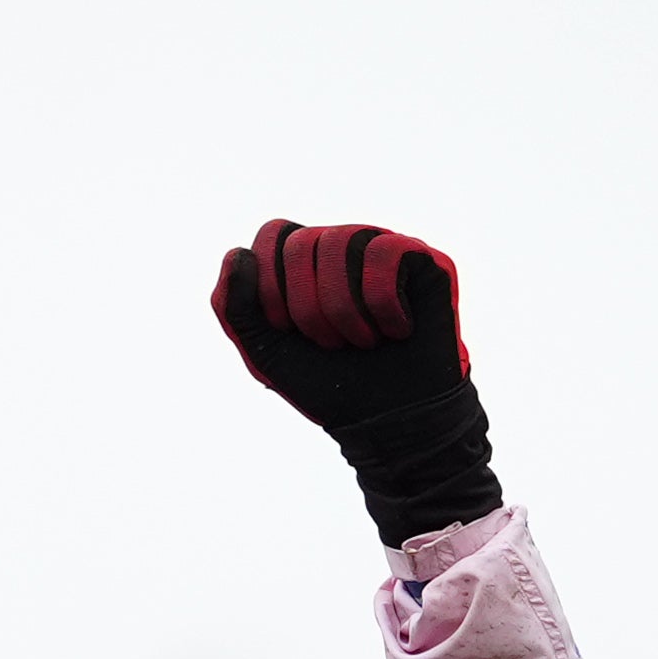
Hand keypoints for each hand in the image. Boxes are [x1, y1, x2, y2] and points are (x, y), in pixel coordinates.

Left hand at [210, 216, 500, 547]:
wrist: (388, 423)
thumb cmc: (328, 386)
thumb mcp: (266, 354)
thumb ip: (235, 308)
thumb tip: (237, 253)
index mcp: (303, 261)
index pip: (271, 235)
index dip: (271, 289)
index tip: (290, 331)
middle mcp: (341, 245)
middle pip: (301, 243)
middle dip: (306, 309)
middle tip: (331, 344)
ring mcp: (381, 248)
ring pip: (341, 243)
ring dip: (343, 311)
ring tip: (363, 342)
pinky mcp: (422, 259)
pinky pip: (385, 253)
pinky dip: (382, 304)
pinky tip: (398, 330)